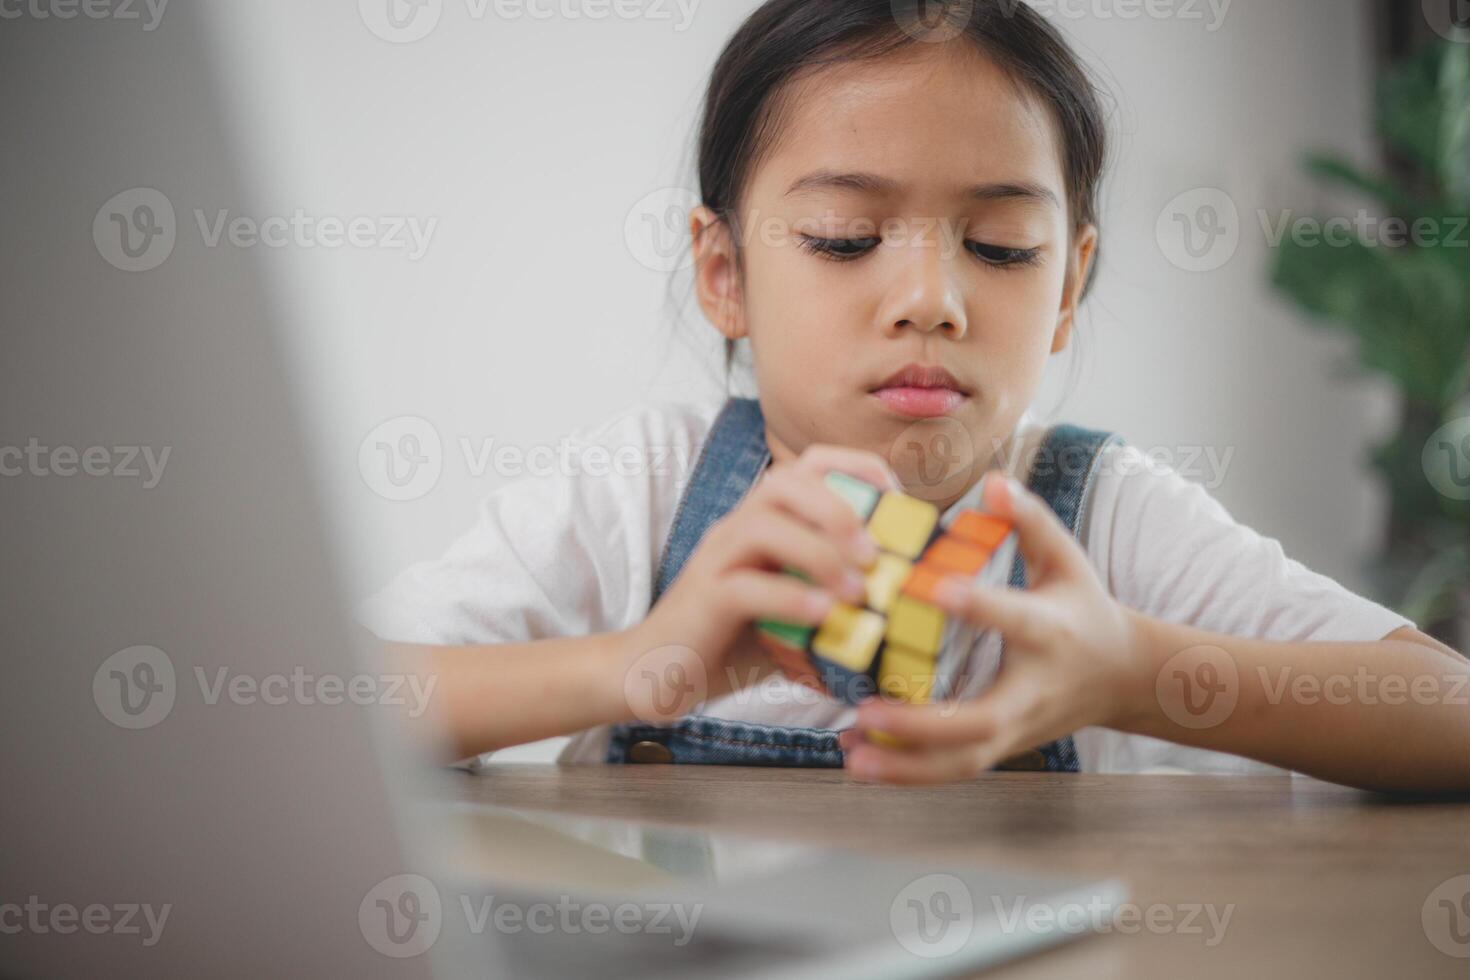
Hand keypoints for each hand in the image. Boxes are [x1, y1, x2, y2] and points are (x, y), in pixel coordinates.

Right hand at [618, 445, 898, 720]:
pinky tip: (823, 617)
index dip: (856, 468)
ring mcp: (717, 559)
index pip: (807, 464)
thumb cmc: (732, 641)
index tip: (897, 499)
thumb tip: (901, 604)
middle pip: (785, 481)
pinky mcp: (704, 599)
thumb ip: (835, 599)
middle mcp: (738, 528)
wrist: (656, 674)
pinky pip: (745, 586)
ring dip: (819, 552)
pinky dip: (791, 597)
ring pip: (763, 524)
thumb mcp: (794, 612)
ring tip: (856, 591)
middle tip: (876, 555)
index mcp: (764, 521)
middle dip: (839, 508)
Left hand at [840, 471, 1148, 782]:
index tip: (935, 589)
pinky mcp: (999, 749)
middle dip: (922, 724)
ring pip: (962, 762)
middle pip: (980, 721)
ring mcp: (1015, 730)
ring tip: (852, 753)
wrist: (1121, 677)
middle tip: (867, 710)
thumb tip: (991, 481)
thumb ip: (1029, 520)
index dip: (979, 606)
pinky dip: (908, 772)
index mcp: (1049, 632)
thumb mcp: (1066, 559)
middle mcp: (1031, 690)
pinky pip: (953, 769)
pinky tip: (859, 761)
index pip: (1014, 620)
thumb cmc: (1082, 608)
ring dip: (906, 765)